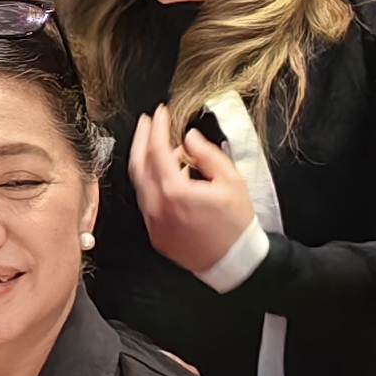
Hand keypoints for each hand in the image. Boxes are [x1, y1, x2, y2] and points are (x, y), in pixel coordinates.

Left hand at [126, 109, 257, 279]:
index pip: (156, 150)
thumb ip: (207, 154)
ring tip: (163, 147)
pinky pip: (147, 202)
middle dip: (140, 139)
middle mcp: (157, 208)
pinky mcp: (155, 234)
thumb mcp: (231, 181)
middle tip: (147, 122)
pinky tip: (167, 175)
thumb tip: (188, 137)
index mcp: (174, 193)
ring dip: (147, 161)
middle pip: (138, 165)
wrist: (236, 262)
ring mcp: (153, 223)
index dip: (156, 127)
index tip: (159, 113)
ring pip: (140, 184)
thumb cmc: (237, 224)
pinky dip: (153, 183)